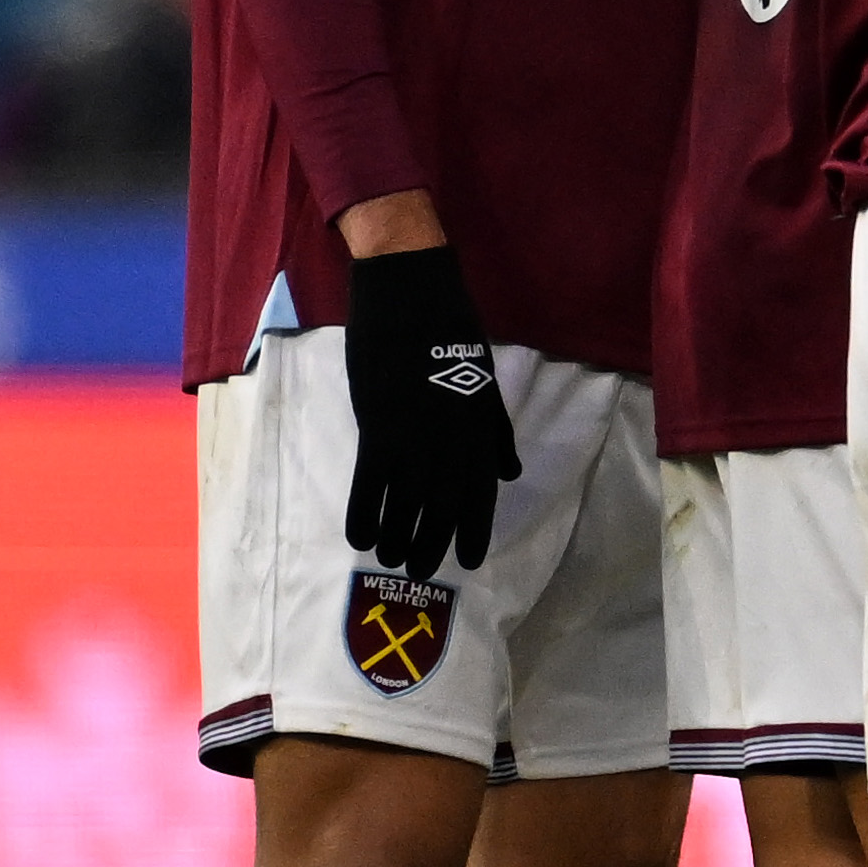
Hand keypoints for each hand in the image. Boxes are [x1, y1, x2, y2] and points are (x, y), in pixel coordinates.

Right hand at [342, 239, 520, 575]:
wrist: (411, 297)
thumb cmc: (451, 332)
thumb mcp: (485, 381)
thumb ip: (495, 432)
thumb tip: (509, 473)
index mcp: (480, 429)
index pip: (481, 494)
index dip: (474, 531)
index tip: (467, 561)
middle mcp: (452, 442)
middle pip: (443, 507)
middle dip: (433, 543)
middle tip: (420, 570)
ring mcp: (414, 438)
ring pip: (407, 503)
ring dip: (398, 536)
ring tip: (390, 559)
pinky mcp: (378, 428)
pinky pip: (371, 484)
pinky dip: (364, 514)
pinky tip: (359, 537)